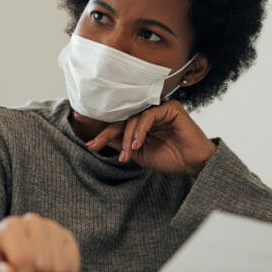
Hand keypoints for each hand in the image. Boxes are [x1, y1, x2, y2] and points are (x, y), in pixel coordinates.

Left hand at [82, 101, 215, 175]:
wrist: (193, 164)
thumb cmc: (170, 158)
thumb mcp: (138, 154)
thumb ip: (121, 144)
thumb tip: (100, 139)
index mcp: (140, 122)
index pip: (117, 121)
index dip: (99, 124)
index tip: (78, 121)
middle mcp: (148, 112)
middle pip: (122, 119)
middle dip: (106, 132)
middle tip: (94, 145)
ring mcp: (159, 108)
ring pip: (133, 118)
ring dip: (127, 137)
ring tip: (127, 153)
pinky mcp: (170, 107)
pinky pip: (148, 116)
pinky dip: (140, 131)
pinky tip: (137, 144)